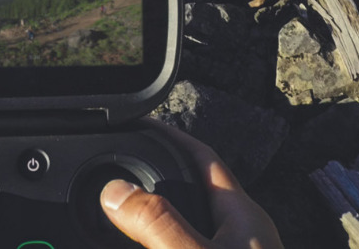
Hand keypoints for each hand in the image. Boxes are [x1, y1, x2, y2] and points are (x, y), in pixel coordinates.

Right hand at [101, 123, 282, 248]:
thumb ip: (160, 225)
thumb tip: (117, 191)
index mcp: (242, 216)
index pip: (204, 157)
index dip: (172, 135)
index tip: (140, 122)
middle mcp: (241, 236)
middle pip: (195, 189)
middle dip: (158, 175)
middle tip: (120, 166)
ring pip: (191, 224)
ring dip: (157, 219)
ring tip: (123, 215)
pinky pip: (188, 247)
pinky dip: (161, 242)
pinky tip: (145, 245)